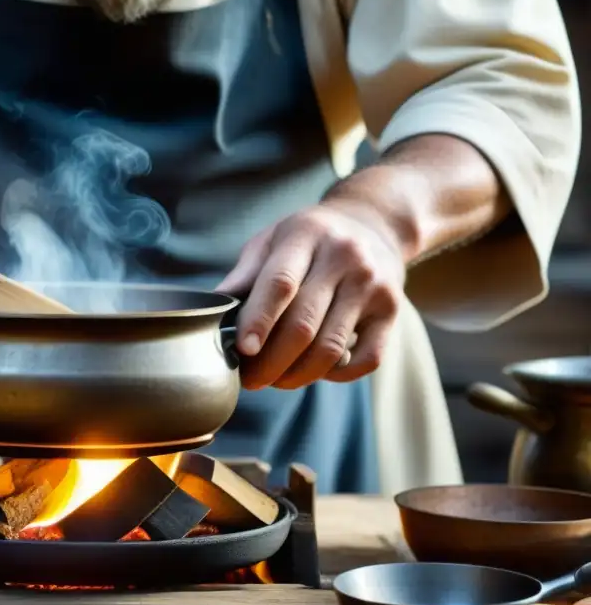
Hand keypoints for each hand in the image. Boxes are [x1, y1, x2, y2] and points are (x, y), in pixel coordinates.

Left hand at [216, 200, 405, 389]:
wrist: (375, 224)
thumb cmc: (309, 238)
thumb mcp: (272, 240)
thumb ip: (245, 275)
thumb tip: (212, 313)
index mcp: (306, 236)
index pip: (281, 284)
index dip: (258, 321)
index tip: (242, 351)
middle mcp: (345, 258)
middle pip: (303, 324)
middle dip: (270, 362)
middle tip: (250, 379)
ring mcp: (373, 285)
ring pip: (330, 348)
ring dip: (297, 375)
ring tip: (276, 380)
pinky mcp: (391, 311)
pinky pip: (366, 359)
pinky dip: (337, 374)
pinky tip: (317, 370)